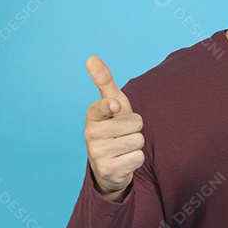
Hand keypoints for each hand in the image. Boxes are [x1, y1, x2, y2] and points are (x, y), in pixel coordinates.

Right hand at [84, 55, 144, 200]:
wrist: (110, 163)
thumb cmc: (114, 127)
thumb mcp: (112, 102)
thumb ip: (104, 80)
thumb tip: (91, 57)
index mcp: (93, 114)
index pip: (107, 104)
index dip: (115, 107)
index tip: (116, 107)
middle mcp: (90, 133)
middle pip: (135, 123)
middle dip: (135, 128)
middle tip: (124, 133)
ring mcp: (96, 153)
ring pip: (138, 141)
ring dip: (136, 145)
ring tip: (124, 147)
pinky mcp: (107, 170)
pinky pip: (138, 158)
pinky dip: (136, 160)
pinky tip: (124, 160)